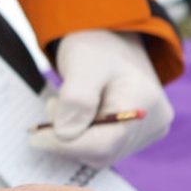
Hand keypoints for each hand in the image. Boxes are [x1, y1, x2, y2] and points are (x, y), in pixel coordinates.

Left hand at [29, 29, 172, 167]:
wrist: (112, 37)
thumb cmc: (97, 45)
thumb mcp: (82, 62)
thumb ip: (76, 99)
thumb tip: (66, 135)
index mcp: (144, 104)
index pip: (102, 145)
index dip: (65, 145)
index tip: (36, 137)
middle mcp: (153, 123)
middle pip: (101, 152)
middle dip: (68, 136)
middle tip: (55, 105)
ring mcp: (147, 132)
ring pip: (99, 153)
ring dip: (74, 135)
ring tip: (67, 103)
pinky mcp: (136, 135)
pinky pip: (103, 147)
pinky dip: (83, 135)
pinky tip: (79, 113)